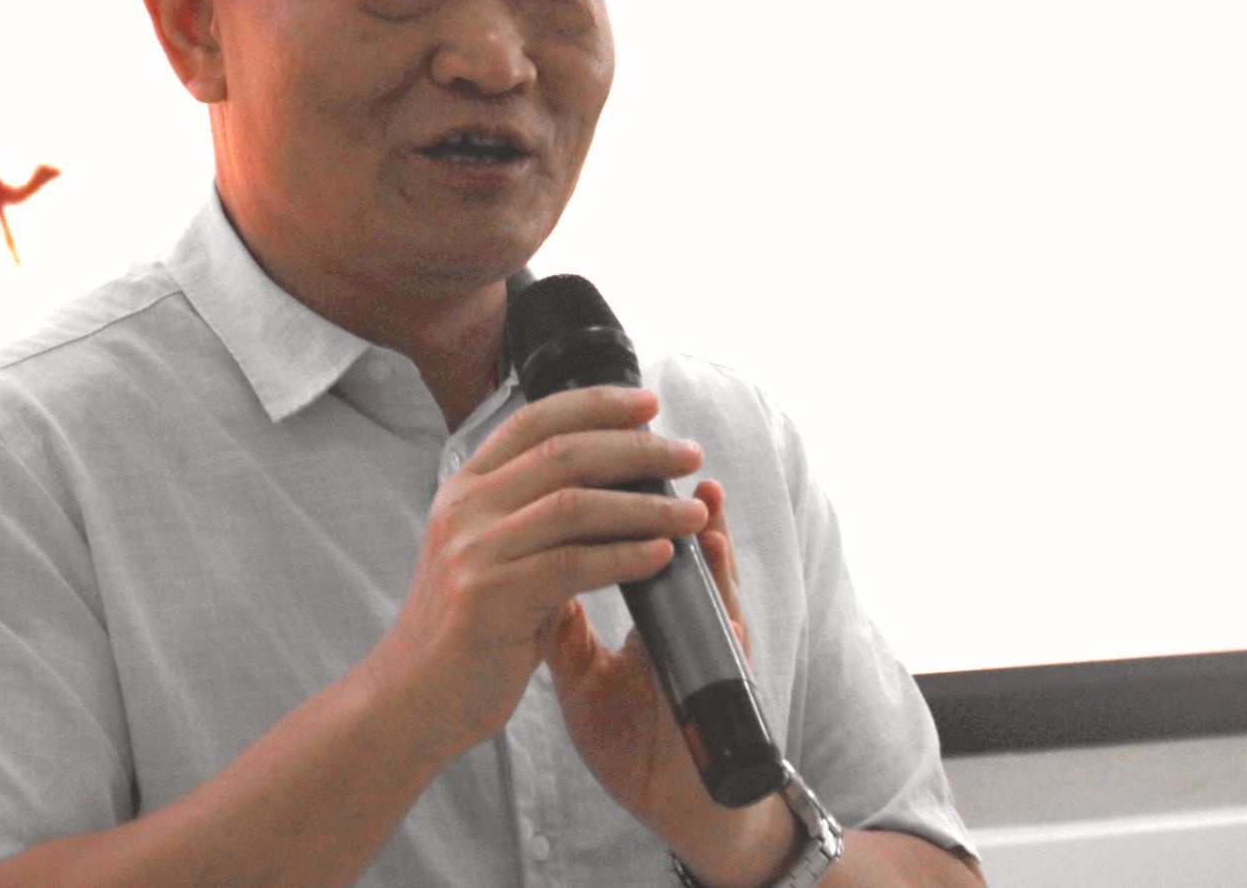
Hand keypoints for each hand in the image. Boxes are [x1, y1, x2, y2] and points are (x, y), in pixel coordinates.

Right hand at [367, 386, 707, 763]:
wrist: (410, 699)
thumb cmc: (467, 630)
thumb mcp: (491, 555)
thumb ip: (534, 518)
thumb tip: (612, 487)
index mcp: (465, 488)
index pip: (534, 420)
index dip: (595, 404)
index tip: (649, 403)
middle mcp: (466, 508)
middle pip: (564, 453)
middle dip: (637, 448)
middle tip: (690, 453)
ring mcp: (474, 551)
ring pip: (575, 505)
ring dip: (645, 505)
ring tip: (693, 513)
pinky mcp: (489, 598)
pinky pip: (572, 565)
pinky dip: (624, 556)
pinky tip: (662, 556)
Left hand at [547, 478, 796, 887]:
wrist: (665, 797)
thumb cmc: (628, 736)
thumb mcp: (578, 673)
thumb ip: (556, 622)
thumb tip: (521, 570)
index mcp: (644, 611)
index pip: (635, 540)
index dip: (619, 501)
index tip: (594, 457)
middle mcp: (678, 615)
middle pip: (676, 539)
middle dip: (664, 497)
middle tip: (655, 448)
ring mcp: (704, 639)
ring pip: (711, 567)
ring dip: (706, 524)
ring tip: (700, 486)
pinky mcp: (720, 672)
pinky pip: (725, 614)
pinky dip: (719, 579)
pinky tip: (713, 548)